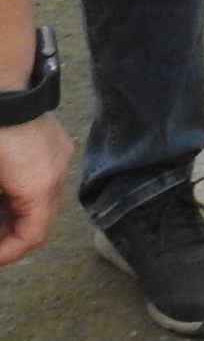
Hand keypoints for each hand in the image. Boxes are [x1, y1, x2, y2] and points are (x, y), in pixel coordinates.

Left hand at [0, 114, 73, 266]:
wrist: (6, 88)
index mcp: (40, 187)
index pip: (33, 236)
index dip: (9, 253)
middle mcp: (58, 174)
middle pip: (41, 219)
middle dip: (11, 234)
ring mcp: (61, 156)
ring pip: (42, 199)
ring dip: (17, 213)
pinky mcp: (56, 142)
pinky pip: (44, 178)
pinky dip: (24, 193)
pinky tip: (4, 188)